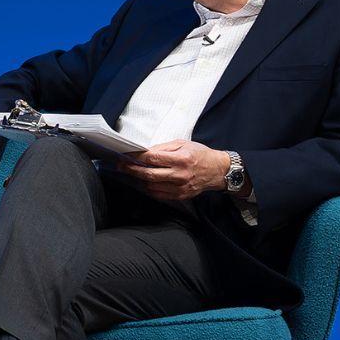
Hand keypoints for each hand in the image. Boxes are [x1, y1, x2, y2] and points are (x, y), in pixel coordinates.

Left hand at [113, 140, 231, 201]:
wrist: (218, 171)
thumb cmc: (200, 154)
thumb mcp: (182, 144)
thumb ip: (163, 148)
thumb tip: (145, 152)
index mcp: (181, 159)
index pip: (152, 158)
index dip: (136, 157)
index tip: (125, 155)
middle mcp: (180, 175)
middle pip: (149, 175)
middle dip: (132, 170)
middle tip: (121, 166)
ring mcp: (180, 188)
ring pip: (152, 186)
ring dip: (139, 179)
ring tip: (132, 172)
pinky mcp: (181, 196)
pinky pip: (159, 194)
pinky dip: (149, 188)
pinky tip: (145, 181)